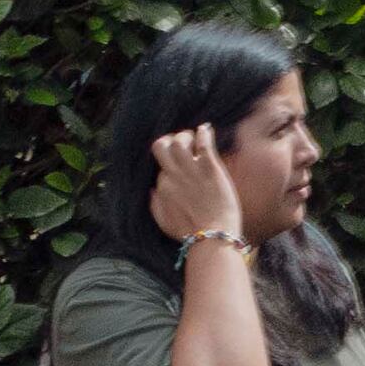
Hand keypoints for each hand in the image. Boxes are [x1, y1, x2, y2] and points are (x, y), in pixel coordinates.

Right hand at [147, 125, 240, 246]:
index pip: (160, 164)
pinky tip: (206, 129)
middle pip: (161, 146)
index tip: (180, 160)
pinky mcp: (209, 170)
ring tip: (196, 137)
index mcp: (162, 187)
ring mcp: (191, 171)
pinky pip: (203, 144)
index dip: (169, 160)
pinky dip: (204, 133)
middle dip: (170, 139)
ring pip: (179, 141)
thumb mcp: (163, 221)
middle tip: (183, 142)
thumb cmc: (190, 232)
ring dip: (186, 135)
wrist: (212, 236)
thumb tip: (152, 189)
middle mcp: (172, 176)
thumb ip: (155, 203)